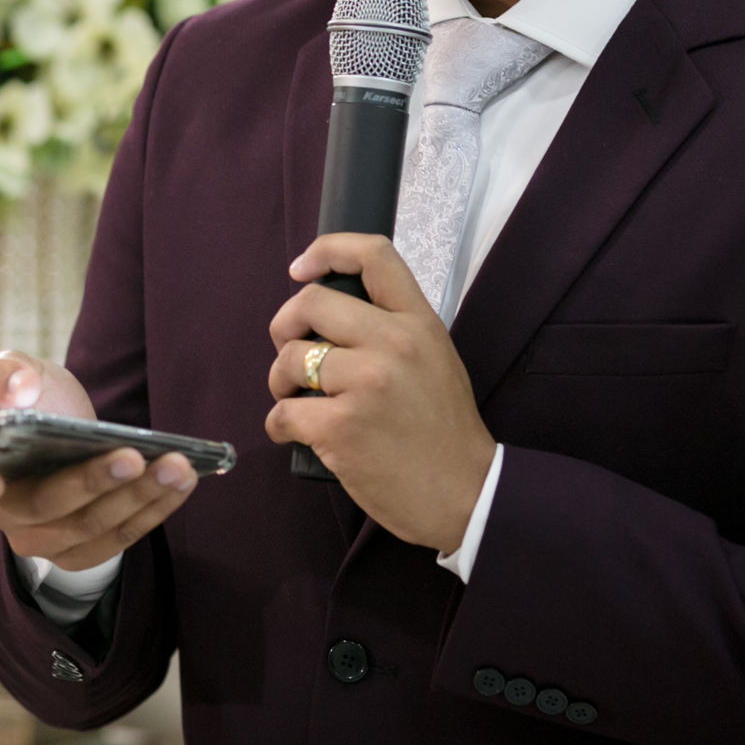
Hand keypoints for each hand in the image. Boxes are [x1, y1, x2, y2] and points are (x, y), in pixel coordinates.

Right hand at [0, 350, 199, 571]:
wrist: (68, 432)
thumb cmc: (35, 400)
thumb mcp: (16, 372)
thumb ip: (9, 372)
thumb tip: (20, 392)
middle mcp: (1, 513)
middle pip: (43, 507)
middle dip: (91, 482)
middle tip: (132, 457)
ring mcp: (42, 540)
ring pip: (90, 527)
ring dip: (137, 497)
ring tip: (176, 465)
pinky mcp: (82, 554)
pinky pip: (120, 539)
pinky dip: (154, 511)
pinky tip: (182, 481)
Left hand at [265, 234, 495, 552]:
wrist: (466, 494)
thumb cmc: (443, 430)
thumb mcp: (435, 358)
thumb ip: (391, 330)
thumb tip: (329, 316)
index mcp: (418, 323)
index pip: (372, 255)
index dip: (327, 250)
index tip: (302, 269)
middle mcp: (393, 344)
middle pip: (311, 302)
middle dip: (285, 325)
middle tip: (290, 352)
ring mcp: (366, 383)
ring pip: (290, 358)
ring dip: (280, 380)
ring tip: (295, 399)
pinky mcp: (341, 426)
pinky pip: (283, 411)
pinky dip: (279, 424)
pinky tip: (293, 434)